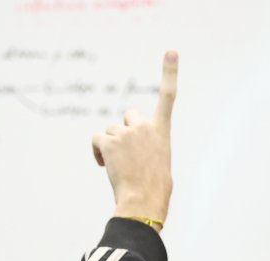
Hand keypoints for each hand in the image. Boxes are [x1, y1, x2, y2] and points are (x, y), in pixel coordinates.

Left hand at [92, 50, 177, 222]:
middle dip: (125, 130)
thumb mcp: (158, 161)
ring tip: (119, 165)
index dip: (169, 72)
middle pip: (128, 115)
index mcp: (162, 130)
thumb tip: (132, 156)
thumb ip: (147, 146)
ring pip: (111, 130)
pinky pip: (97, 139)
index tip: (171, 51)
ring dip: (111, 145)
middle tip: (128, 153)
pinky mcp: (110, 141)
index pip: (168, 95)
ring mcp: (126, 132)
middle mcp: (145, 126)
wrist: (144, 200)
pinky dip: (98, 151)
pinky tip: (105, 165)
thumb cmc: (154, 189)